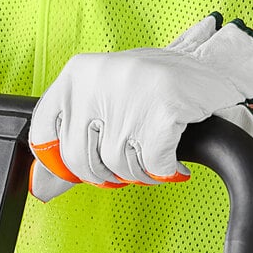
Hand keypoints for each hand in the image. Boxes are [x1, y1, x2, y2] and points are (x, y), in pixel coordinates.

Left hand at [29, 14, 252, 201]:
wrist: (210, 67)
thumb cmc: (151, 86)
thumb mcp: (103, 97)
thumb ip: (74, 134)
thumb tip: (43, 186)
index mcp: (76, 75)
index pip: (43, 130)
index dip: (54, 161)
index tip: (68, 172)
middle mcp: (97, 82)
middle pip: (79, 158)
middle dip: (103, 173)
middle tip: (124, 163)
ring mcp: (129, 95)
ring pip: (118, 166)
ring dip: (139, 171)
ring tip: (151, 151)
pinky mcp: (163, 110)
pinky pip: (153, 166)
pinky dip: (165, 170)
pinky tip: (171, 156)